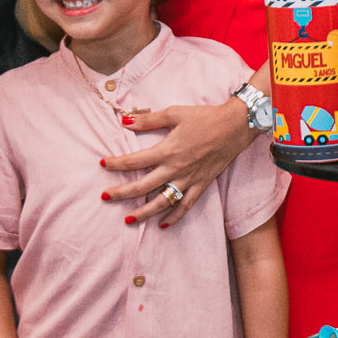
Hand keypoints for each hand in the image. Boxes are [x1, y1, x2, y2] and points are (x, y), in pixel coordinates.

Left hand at [98, 98, 257, 226]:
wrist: (235, 126)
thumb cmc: (204, 117)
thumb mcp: (174, 113)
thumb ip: (148, 120)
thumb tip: (124, 120)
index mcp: (167, 150)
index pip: (134, 161)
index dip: (116, 163)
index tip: (103, 164)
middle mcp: (176, 169)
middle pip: (143, 187)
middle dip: (121, 193)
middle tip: (105, 197)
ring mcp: (189, 180)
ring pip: (162, 202)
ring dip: (144, 212)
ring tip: (128, 219)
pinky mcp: (201, 185)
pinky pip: (186, 205)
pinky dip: (174, 217)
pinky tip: (162, 225)